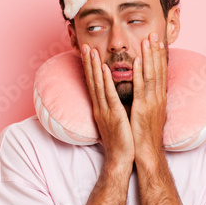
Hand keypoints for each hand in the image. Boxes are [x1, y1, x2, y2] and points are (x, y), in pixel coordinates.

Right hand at [80, 44, 134, 162]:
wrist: (121, 158)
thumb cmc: (121, 140)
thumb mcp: (115, 120)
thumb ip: (113, 107)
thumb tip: (115, 96)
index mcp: (101, 107)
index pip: (93, 84)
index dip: (90, 68)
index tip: (88, 53)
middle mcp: (100, 106)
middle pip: (92, 81)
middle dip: (89, 62)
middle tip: (85, 45)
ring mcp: (105, 110)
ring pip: (98, 84)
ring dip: (94, 66)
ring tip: (91, 51)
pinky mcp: (114, 115)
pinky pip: (109, 95)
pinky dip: (106, 81)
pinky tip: (104, 69)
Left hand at [130, 32, 167, 153]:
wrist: (146, 153)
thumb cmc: (144, 134)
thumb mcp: (148, 113)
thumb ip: (147, 100)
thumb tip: (144, 90)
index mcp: (159, 98)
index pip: (160, 72)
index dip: (159, 56)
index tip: (157, 41)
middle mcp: (158, 97)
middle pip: (158, 69)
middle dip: (156, 50)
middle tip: (154, 33)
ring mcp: (152, 102)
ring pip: (151, 74)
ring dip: (149, 56)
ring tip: (148, 40)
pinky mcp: (143, 109)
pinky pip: (141, 88)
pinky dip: (140, 73)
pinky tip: (138, 61)